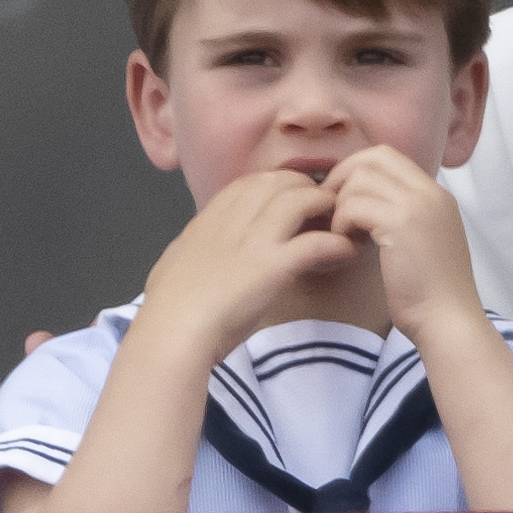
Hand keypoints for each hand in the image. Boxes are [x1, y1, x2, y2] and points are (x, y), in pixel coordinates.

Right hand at [134, 160, 380, 355]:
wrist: (172, 331)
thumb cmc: (167, 308)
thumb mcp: (174, 262)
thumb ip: (191, 248)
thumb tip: (192, 247)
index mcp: (209, 218)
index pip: (251, 182)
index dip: (278, 184)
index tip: (292, 195)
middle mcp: (233, 220)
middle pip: (280, 181)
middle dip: (307, 188)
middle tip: (325, 206)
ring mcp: (253, 240)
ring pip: (300, 199)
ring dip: (326, 207)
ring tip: (340, 223)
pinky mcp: (271, 266)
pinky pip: (315, 243)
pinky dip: (336, 244)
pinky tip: (345, 253)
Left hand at [319, 146, 489, 333]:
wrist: (449, 321)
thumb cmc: (432, 293)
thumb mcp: (425, 243)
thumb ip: (405, 218)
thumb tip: (367, 206)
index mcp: (437, 195)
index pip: (390, 157)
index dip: (359, 170)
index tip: (344, 197)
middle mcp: (431, 193)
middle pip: (374, 157)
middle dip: (344, 177)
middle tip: (333, 208)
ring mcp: (418, 206)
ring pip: (360, 179)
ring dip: (342, 204)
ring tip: (344, 234)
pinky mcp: (401, 224)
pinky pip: (354, 206)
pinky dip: (342, 223)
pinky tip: (347, 246)